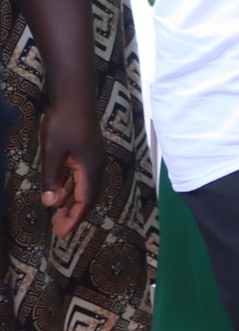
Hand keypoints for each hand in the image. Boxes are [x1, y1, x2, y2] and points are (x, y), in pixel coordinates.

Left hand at [39, 94, 102, 238]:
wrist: (74, 97)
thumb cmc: (63, 123)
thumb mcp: (52, 152)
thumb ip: (52, 178)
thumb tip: (50, 203)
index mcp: (90, 168)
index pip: (85, 200)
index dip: (74, 218)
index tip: (62, 233)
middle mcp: (96, 166)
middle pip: (88, 197)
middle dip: (74, 214)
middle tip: (58, 230)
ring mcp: (93, 158)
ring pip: (85, 187)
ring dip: (72, 202)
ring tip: (57, 216)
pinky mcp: (88, 152)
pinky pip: (81, 177)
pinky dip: (71, 188)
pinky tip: (60, 193)